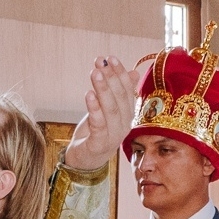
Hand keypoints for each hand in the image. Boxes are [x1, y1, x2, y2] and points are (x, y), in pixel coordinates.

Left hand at [62, 55, 138, 170]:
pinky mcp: (100, 144)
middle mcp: (124, 125)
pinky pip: (99, 124)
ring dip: (103, 89)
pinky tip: (89, 94)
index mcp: (127, 115)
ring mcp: (113, 136)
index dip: (120, 73)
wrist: (84, 161)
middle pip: (120, 98)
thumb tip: (134, 72)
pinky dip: (95, 108)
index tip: (110, 58)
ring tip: (94, 72)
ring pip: (111, 109)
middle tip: (100, 62)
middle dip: (111, 78)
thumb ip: (118, 93)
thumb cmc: (95, 133)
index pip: (127, 91)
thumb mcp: (106, 110)